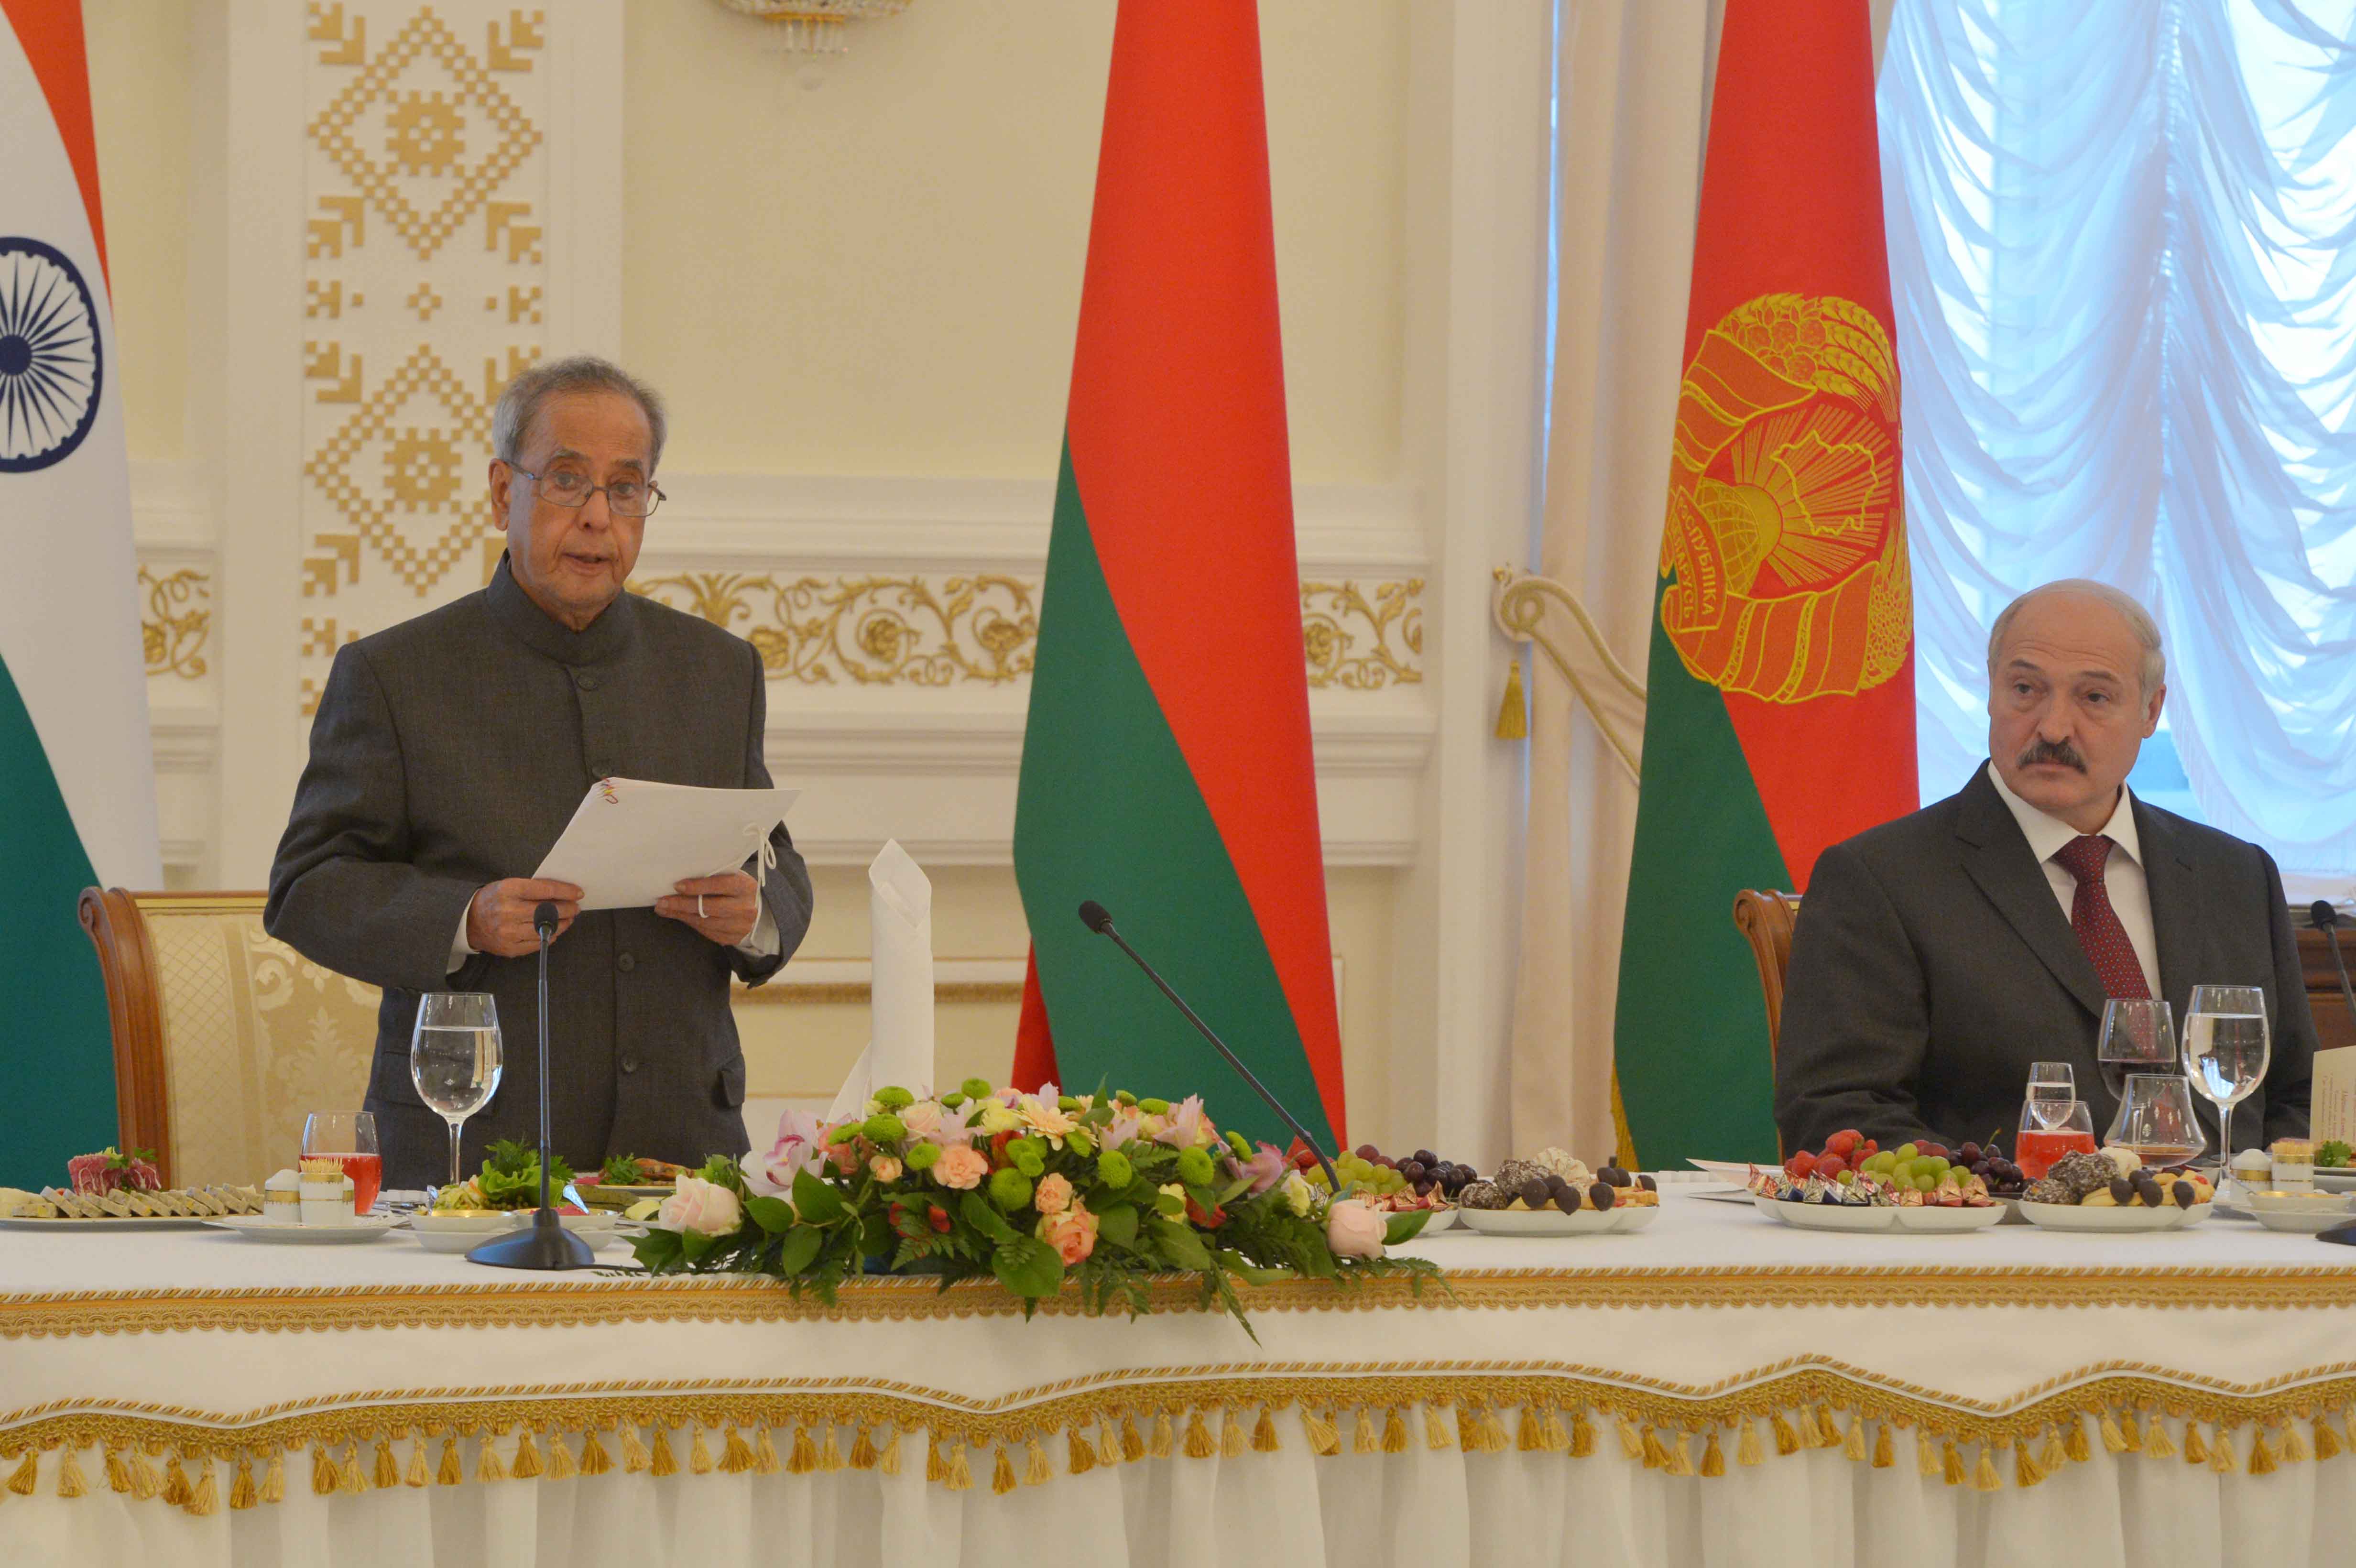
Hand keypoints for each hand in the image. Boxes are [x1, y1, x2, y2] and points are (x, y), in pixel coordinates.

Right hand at [466, 878, 582, 957]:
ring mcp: (509, 932)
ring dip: (562, 924)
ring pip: (546, 929)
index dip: (565, 892)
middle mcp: (508, 911)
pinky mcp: (510, 948)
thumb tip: (562, 892)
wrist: (468, 921)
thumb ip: (532, 888)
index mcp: (508, 890)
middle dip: (567, 909)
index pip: (544, 890)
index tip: (578, 893)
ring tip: (568, 919)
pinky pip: (538, 943)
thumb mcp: (508, 885)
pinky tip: (553, 931)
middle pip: (548, 911)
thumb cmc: (493, 899)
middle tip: (575, 907)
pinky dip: (549, 937)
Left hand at [657, 870, 760, 946]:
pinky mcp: (732, 938)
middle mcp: (744, 908)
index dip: (697, 886)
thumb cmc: (740, 891)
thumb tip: (683, 880)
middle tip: (662, 901)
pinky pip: (706, 931)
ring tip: (664, 909)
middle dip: (682, 904)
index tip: (677, 886)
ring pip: (705, 922)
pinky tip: (679, 916)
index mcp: (745, 887)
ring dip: (681, 915)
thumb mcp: (735, 878)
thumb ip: (716, 877)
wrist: (762, 914)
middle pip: (709, 907)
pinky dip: (690, 923)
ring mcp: (739, 926)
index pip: (720, 885)